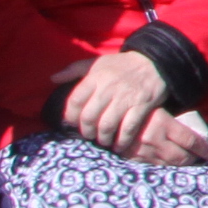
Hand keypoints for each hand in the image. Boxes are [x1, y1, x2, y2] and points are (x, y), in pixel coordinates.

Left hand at [58, 52, 206, 162]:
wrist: (154, 62)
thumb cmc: (122, 65)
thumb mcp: (97, 63)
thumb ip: (74, 70)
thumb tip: (53, 78)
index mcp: (95, 77)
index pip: (75, 101)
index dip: (70, 116)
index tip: (72, 123)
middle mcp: (108, 88)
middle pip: (89, 117)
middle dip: (86, 131)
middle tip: (88, 135)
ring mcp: (126, 98)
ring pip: (107, 125)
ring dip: (102, 138)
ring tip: (102, 140)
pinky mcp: (141, 106)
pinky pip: (128, 128)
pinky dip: (122, 140)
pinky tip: (119, 145)